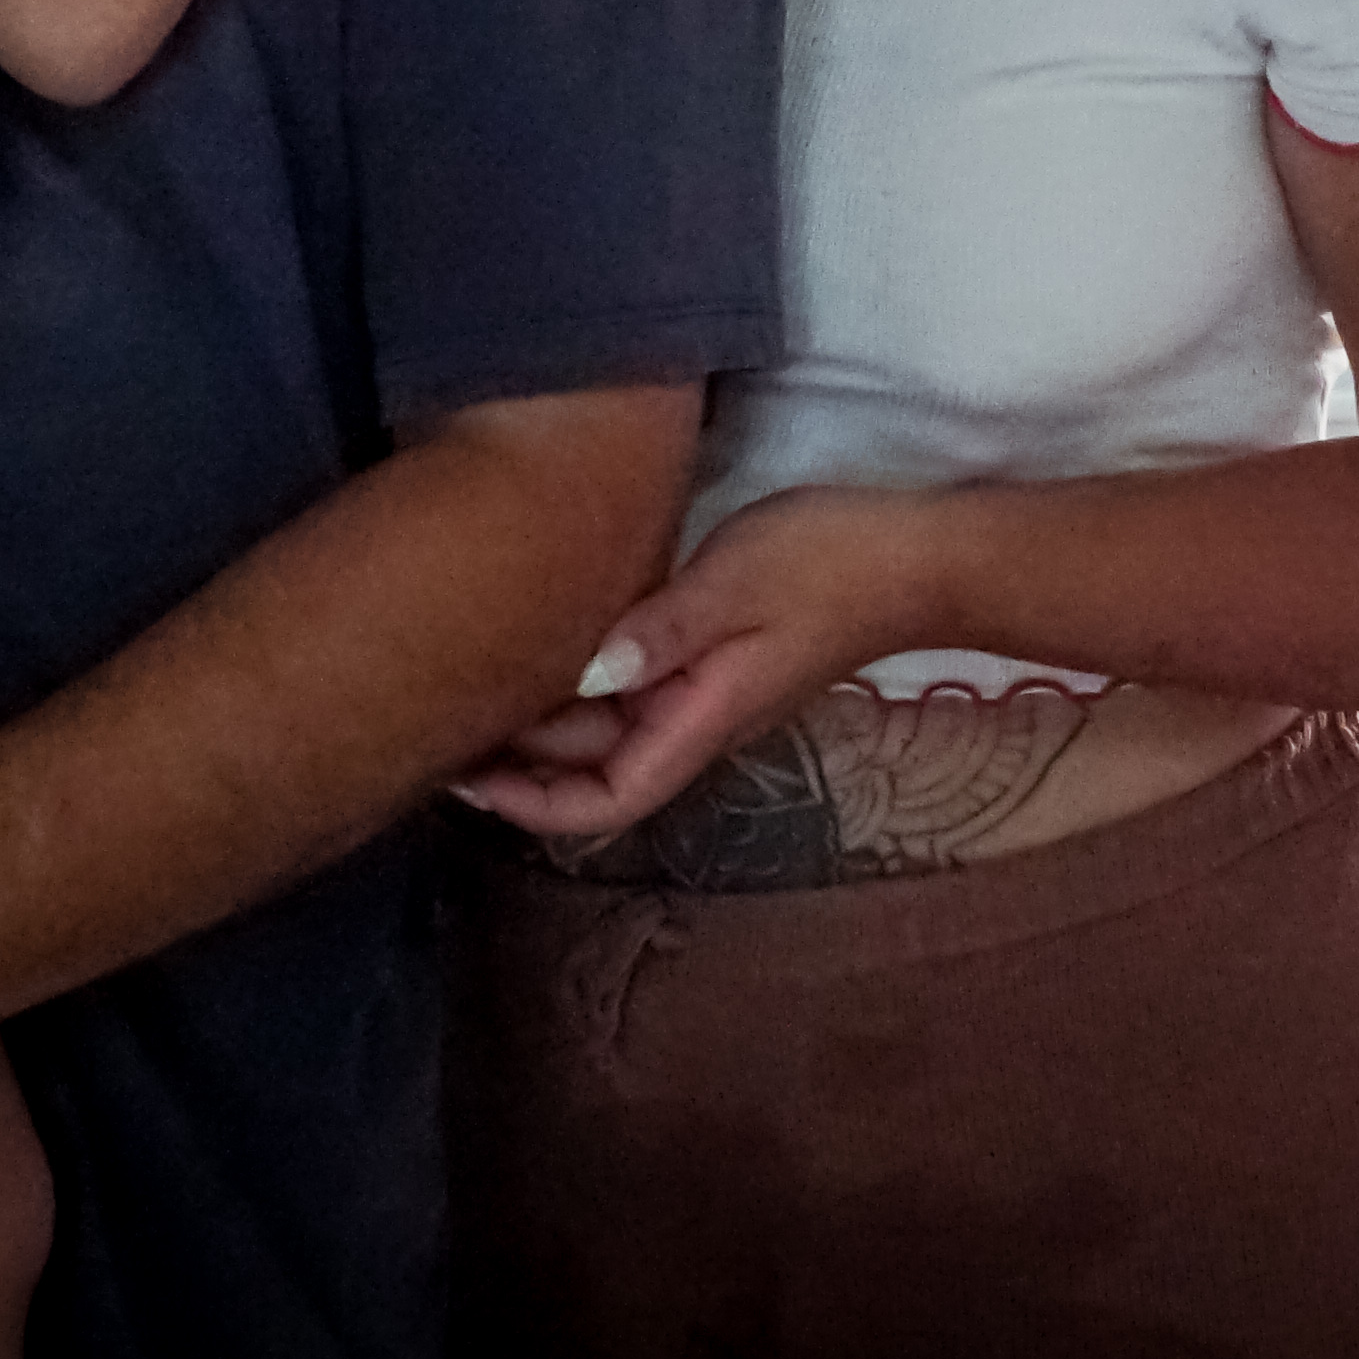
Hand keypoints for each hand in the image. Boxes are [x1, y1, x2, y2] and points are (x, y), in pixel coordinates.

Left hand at [448, 485, 937, 841]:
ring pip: (607, 730)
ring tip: (469, 673)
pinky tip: (547, 636)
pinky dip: (581, 678)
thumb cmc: (834, 564)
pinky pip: (631, 691)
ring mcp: (706, 693)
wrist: (923, 555)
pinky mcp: (714, 658)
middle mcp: (697, 722)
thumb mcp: (740, 582)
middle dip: (517, 757)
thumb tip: (580, 673)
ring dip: (543, 717)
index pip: (603, 799)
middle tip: (434, 708)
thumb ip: (661, 629)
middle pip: (592, 769)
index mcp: (700, 721)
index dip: (529, 802)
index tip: (462, 772)